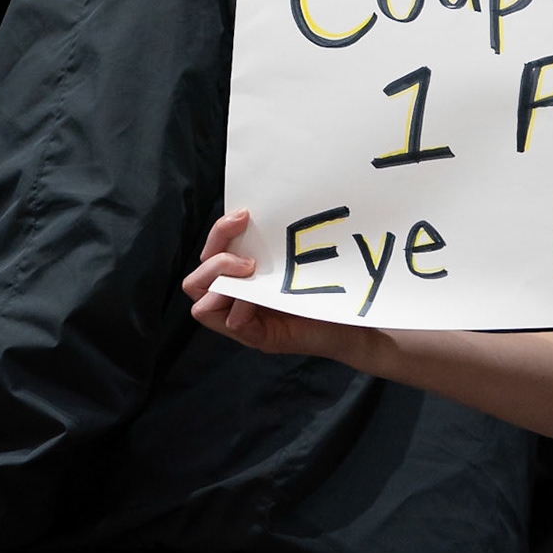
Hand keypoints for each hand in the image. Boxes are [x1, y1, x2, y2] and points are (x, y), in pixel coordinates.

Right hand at [182, 208, 354, 359]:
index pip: (209, 255)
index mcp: (242, 280)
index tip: (244, 215)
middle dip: (215, 260)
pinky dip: (243, 306)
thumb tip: (263, 213)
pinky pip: (232, 322)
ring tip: (253, 271)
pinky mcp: (261, 339)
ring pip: (201, 306)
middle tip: (250, 258)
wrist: (357, 325)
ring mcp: (245, 323)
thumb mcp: (295, 260)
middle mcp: (237, 302)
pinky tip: (265, 296)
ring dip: (222, 283)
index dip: (219, 232)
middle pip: (195, 281)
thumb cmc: (328, 290)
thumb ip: (276, 244)